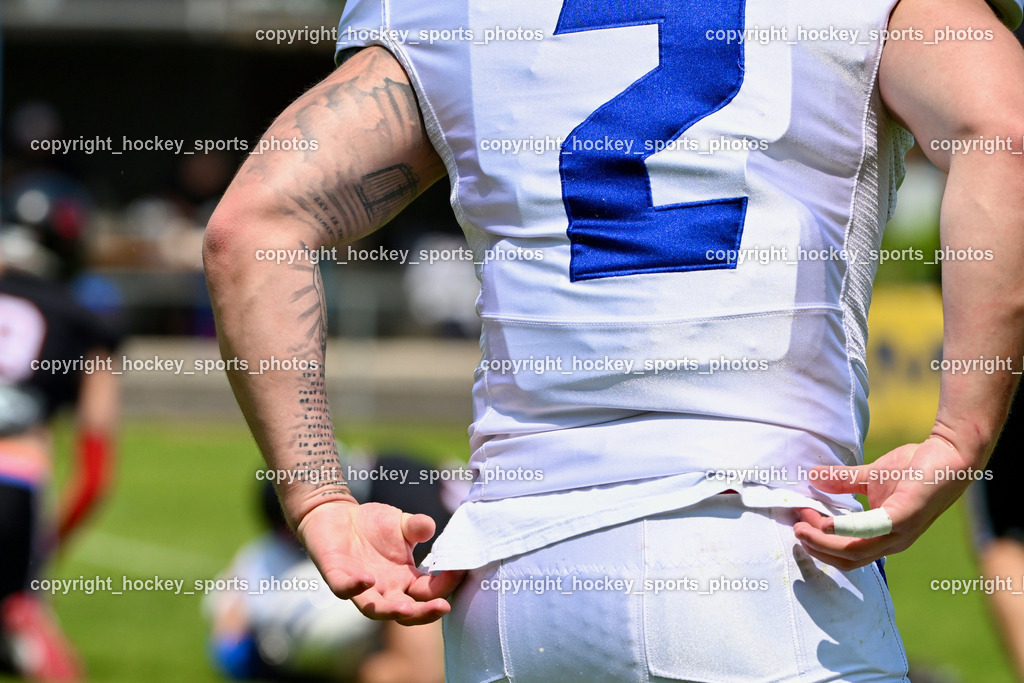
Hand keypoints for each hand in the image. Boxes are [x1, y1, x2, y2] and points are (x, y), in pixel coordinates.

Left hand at [296, 500, 463, 624]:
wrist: (337, 514)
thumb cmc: (372, 523)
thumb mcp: (401, 523)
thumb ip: (417, 527)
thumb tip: (429, 528)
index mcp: (404, 580)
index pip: (428, 592)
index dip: (445, 585)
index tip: (460, 571)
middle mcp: (385, 590)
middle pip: (406, 612)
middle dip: (424, 613)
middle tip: (443, 607)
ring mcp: (361, 587)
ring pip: (375, 610)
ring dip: (391, 611)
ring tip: (406, 609)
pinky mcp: (337, 576)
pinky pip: (344, 589)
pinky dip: (354, 587)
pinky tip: (367, 581)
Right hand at [794, 435, 976, 569]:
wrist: (951, 453)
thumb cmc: (916, 467)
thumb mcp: (872, 475)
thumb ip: (842, 481)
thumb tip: (811, 477)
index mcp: (884, 537)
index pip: (845, 552)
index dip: (818, 540)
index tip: (799, 516)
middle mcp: (893, 542)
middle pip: (847, 559)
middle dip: (816, 547)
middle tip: (796, 526)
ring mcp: (900, 533)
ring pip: (854, 551)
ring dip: (824, 542)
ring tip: (803, 525)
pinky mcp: (905, 517)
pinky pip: (869, 530)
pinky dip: (845, 530)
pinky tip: (825, 524)